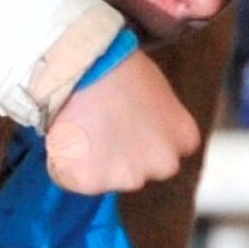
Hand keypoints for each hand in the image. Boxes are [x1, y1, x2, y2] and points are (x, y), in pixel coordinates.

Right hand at [43, 48, 200, 194]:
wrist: (86, 64)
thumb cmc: (119, 67)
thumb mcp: (157, 94)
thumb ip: (156, 123)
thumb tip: (134, 132)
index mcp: (184, 140)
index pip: (163, 155)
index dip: (139, 140)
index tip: (124, 124)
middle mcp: (164, 164)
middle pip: (137, 172)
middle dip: (119, 158)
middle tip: (99, 127)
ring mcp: (128, 177)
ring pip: (105, 179)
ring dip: (92, 164)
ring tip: (81, 130)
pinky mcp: (90, 182)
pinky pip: (71, 179)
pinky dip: (64, 164)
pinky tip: (66, 137)